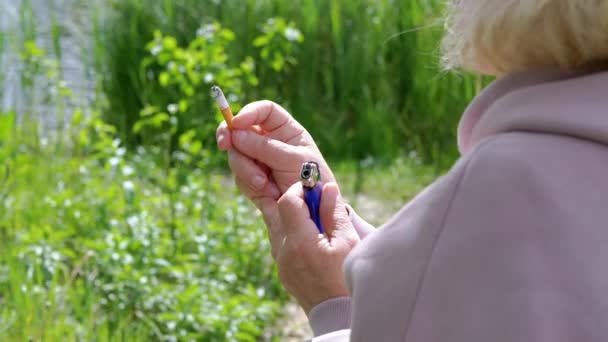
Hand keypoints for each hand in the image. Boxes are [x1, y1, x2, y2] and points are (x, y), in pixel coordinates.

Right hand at [216, 100, 335, 207]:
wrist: (311, 212)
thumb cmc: (310, 180)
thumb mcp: (292, 160)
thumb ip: (265, 147)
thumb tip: (235, 133)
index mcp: (285, 130)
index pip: (264, 111)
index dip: (249, 112)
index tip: (236, 122)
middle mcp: (270, 142)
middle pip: (241, 130)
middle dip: (231, 138)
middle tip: (224, 145)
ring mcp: (259, 161)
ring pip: (236, 154)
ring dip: (245, 168)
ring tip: (264, 183)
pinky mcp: (252, 179)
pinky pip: (239, 176)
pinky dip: (249, 184)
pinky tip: (267, 192)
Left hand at [259, 181, 358, 312]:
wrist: (338, 314)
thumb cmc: (347, 278)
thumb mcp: (347, 243)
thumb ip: (334, 213)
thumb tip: (326, 187)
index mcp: (300, 242)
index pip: (287, 201)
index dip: (300, 189)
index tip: (314, 187)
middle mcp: (284, 251)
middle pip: (275, 212)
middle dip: (292, 200)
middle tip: (312, 200)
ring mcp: (280, 263)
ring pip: (275, 227)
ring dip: (290, 216)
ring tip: (314, 218)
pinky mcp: (283, 271)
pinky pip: (279, 243)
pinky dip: (289, 232)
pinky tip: (309, 236)